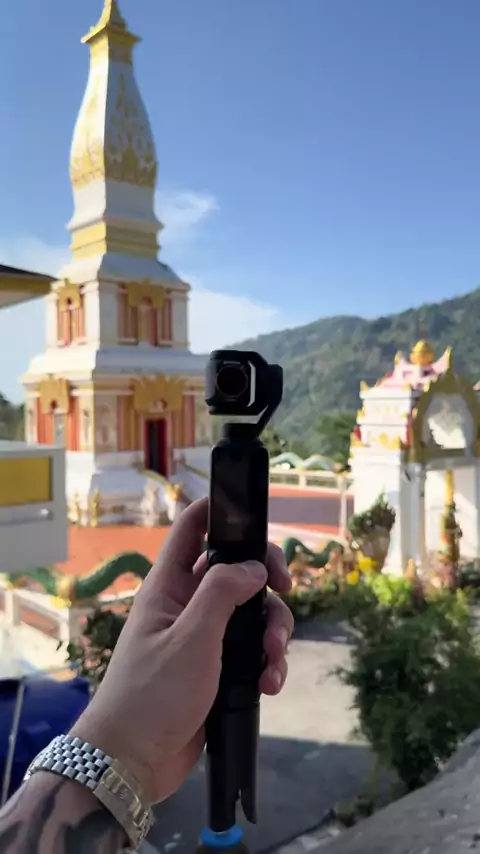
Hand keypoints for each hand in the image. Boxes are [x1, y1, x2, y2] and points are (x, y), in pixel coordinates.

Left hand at [71, 498, 293, 803]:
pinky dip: (267, 662)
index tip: (257, 519)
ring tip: (273, 661)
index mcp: (169, 585)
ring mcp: (204, 636)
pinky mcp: (218, 667)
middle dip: (265, 578)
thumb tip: (253, 566)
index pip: (192, 528)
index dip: (220, 510)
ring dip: (272, 631)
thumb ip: (221, 593)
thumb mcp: (190, 638)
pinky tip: (269, 684)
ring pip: (251, 612)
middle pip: (236, 569)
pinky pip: (251, 649)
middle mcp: (187, 603)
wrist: (134, 761)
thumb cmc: (153, 693)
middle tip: (285, 587)